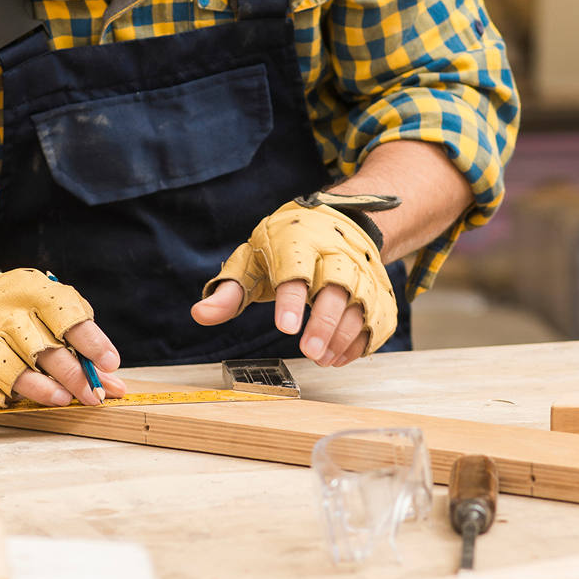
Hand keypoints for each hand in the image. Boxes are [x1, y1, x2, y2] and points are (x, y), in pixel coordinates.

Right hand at [0, 269, 124, 408]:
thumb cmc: (16, 311)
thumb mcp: (48, 308)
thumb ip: (81, 340)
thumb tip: (112, 379)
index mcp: (32, 293)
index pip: (68, 317)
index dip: (92, 342)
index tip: (110, 364)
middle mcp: (5, 314)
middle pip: (47, 350)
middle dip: (76, 376)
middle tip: (96, 394)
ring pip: (19, 371)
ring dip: (46, 390)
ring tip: (65, 399)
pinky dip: (17, 397)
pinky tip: (34, 399)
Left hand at [190, 200, 397, 364]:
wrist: (339, 221)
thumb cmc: (288, 245)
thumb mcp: (254, 260)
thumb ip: (230, 289)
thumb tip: (200, 315)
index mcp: (300, 243)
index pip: (296, 270)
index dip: (292, 300)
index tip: (286, 327)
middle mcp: (336, 256)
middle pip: (336, 288)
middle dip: (325, 322)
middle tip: (308, 351)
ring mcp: (362, 273)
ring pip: (361, 306)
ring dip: (343, 337)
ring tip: (321, 358)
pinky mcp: (378, 291)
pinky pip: (378, 319)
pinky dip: (361, 342)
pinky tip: (339, 356)